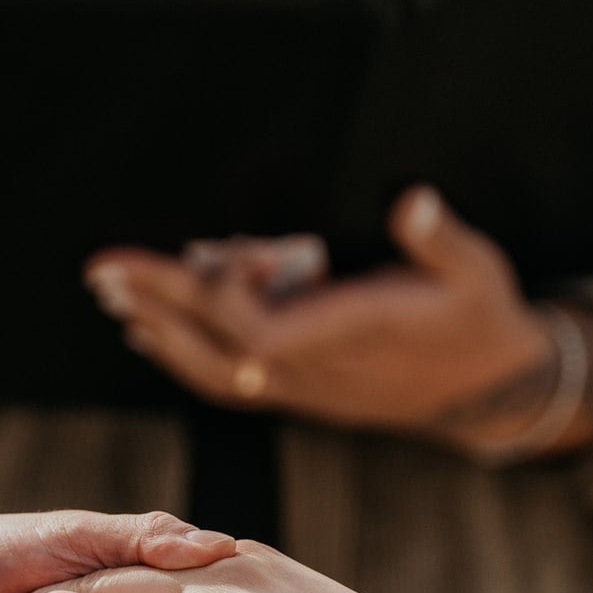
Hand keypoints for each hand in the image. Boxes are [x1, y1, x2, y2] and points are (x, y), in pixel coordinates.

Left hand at [85, 187, 592, 456]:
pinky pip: (227, 382)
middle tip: (105, 268)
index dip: (229, 297)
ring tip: (112, 296)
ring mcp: (302, 388)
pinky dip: (181, 357)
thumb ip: (438, 238)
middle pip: (221, 345)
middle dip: (162, 304)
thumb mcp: (475, 269)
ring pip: (214, 371)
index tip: (212, 253)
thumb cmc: (478, 317)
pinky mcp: (297, 392)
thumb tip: (413, 200)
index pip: (267, 331)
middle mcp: (317, 370)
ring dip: (159, 332)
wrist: (487, 389)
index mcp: (354, 334)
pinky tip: (146, 331)